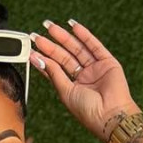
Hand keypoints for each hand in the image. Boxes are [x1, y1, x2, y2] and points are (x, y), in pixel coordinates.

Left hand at [29, 19, 137, 142]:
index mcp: (72, 87)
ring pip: (77, 49)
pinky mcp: (108, 62)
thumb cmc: (88, 111)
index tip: (32, 49)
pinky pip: (94, 46)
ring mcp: (95, 68)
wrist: (109, 115)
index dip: (44, 58)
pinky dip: (84, 35)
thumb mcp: (65, 92)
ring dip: (64, 37)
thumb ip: (54, 74)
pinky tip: (73, 26)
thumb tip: (39, 60)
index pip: (55, 69)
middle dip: (51, 45)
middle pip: (65, 57)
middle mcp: (83, 77)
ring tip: (51, 28)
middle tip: (38, 35)